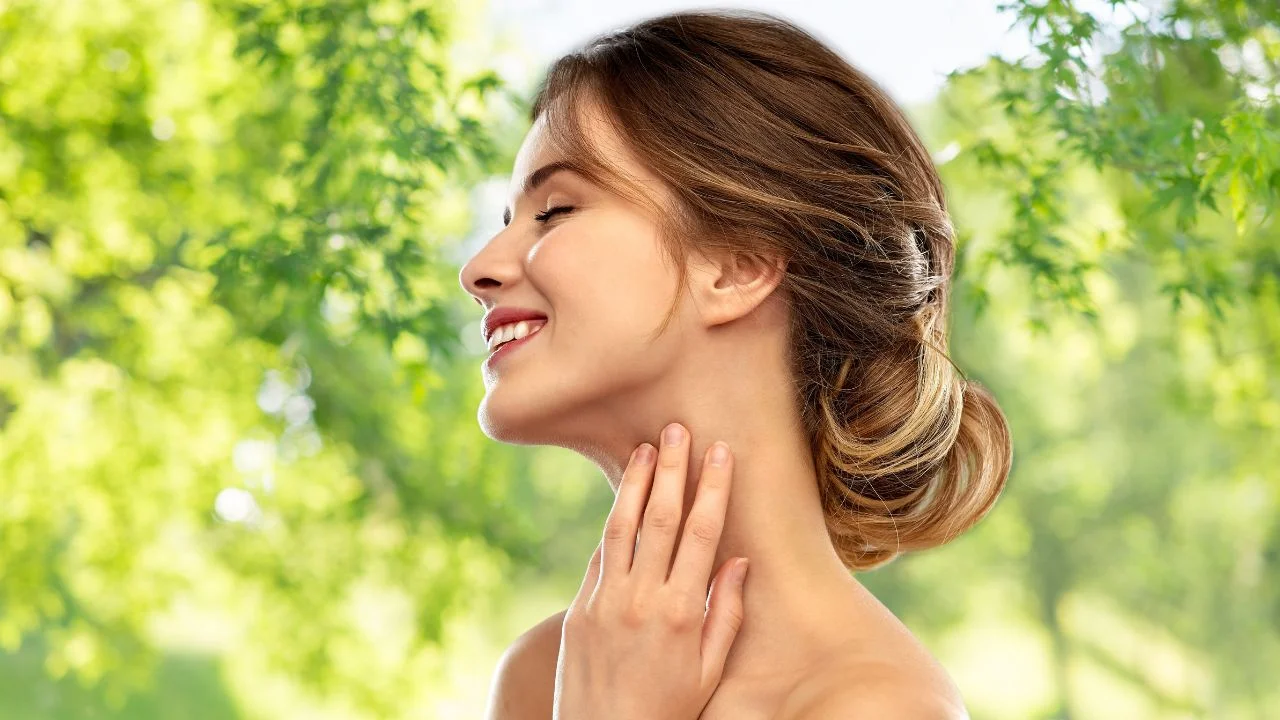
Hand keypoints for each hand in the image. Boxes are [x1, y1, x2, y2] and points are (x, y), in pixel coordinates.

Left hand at [552, 423, 748, 719]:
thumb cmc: (668, 712)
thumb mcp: (710, 672)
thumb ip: (725, 614)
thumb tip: (740, 561)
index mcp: (681, 613)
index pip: (702, 533)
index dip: (713, 487)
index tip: (720, 452)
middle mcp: (640, 599)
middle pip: (660, 517)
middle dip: (671, 468)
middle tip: (676, 428)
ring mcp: (604, 601)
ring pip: (621, 527)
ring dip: (634, 482)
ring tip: (645, 448)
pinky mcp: (577, 609)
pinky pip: (599, 555)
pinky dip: (612, 523)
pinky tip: (624, 499)